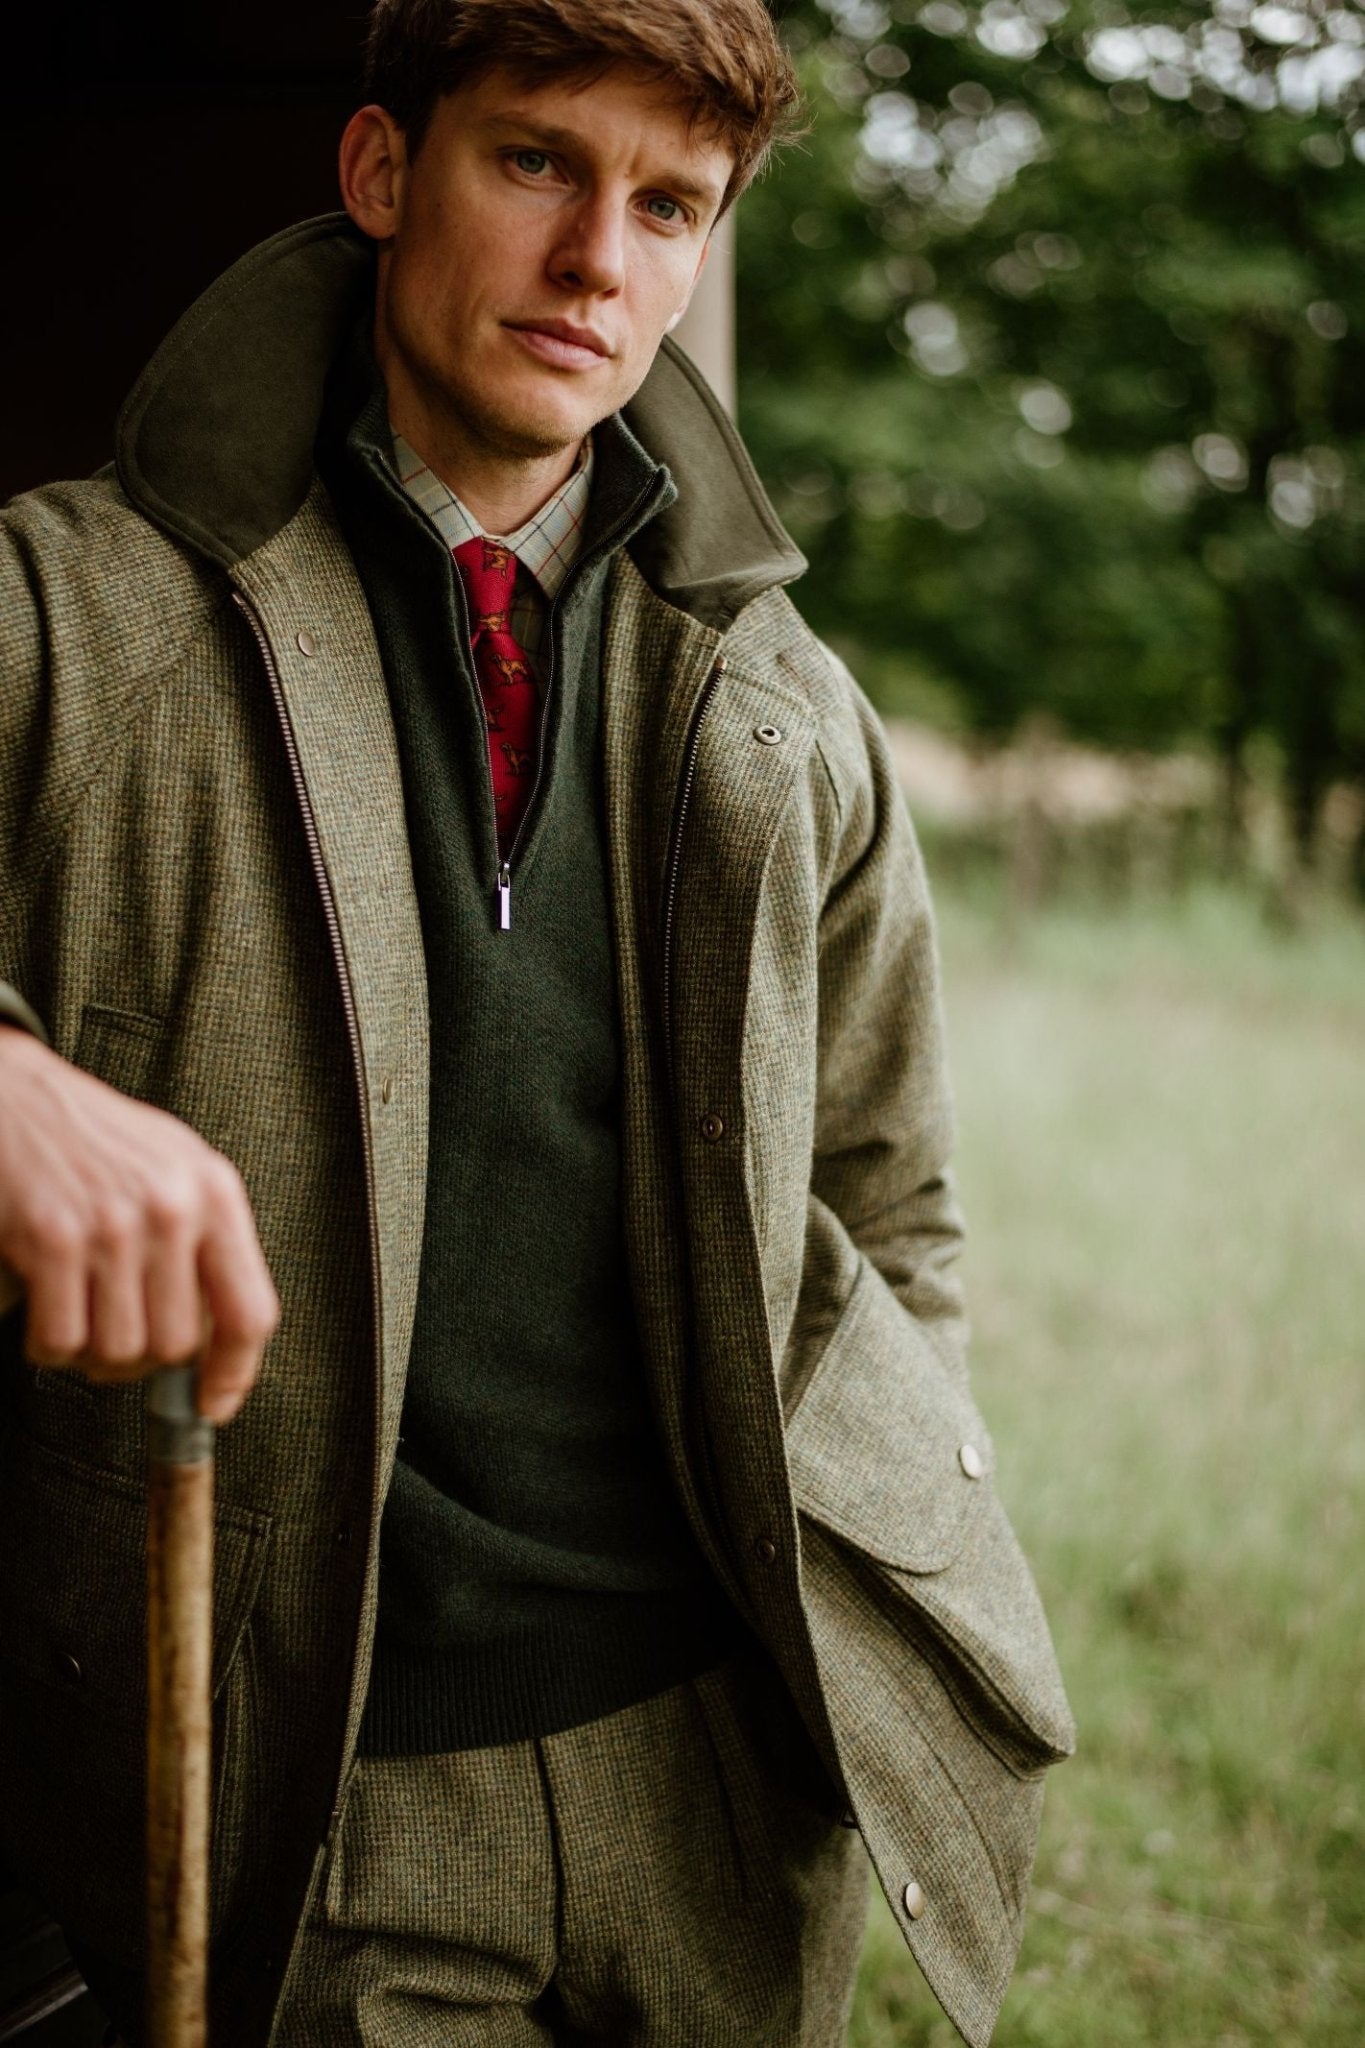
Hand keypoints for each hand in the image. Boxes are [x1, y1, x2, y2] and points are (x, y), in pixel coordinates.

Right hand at [0, 1028, 278, 1420]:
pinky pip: (62, 1340)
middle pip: (178, 1344)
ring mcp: (113, 1224)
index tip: (215, 1402)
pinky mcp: (52, 1238)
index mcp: (215, 1192)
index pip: (250, 1310)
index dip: (234, 1372)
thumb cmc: (92, 1140)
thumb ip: (204, 1242)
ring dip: (92, 1354)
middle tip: (115, 1333)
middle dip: (142, 1360)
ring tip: (79, 1314)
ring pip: (120, 1351)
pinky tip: (43, 1310)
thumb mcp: (173, 1170)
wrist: (11, 1095)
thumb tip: (218, 1344)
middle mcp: (173, 1208)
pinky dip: (48, 1345)